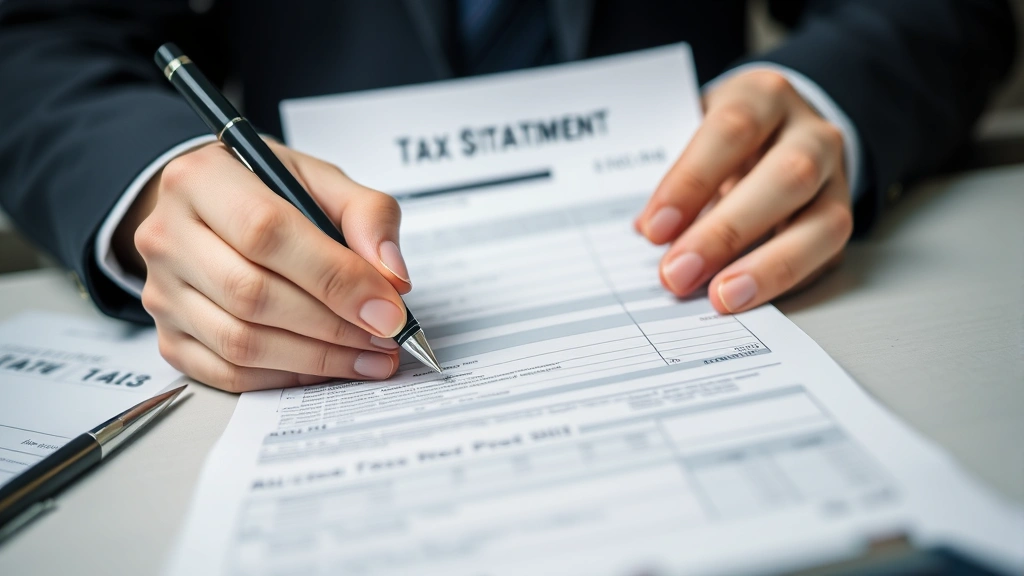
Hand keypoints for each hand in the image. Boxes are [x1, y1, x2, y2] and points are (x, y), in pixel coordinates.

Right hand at [115, 140, 411, 391]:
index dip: (334, 277)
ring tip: (369, 356)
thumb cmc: (268, 193)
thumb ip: (367, 215)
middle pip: (252, 294)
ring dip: (316, 358)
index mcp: (203, 178)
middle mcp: (167, 235)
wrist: (212, 210)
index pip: (266, 232)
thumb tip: (391, 276)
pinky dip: (286, 376)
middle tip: (386, 337)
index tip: (387, 308)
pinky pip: (227, 373)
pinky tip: (327, 366)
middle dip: (332, 325)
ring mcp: (161, 292)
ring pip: (240, 342)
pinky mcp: (168, 337)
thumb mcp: (321, 181)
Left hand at [635, 70, 852, 313]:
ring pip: (822, 223)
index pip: (730, 131)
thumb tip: (645, 231)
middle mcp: (810, 132)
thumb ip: (676, 177)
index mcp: (763, 96)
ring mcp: (836, 177)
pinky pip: (827, 255)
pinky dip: (785, 282)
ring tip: (722, 297)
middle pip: (785, 177)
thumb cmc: (723, 138)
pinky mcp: (843, 217)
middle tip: (678, 273)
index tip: (654, 229)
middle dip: (726, 232)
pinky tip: (748, 299)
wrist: (778, 129)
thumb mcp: (694, 133)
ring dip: (768, 267)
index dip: (692, 182)